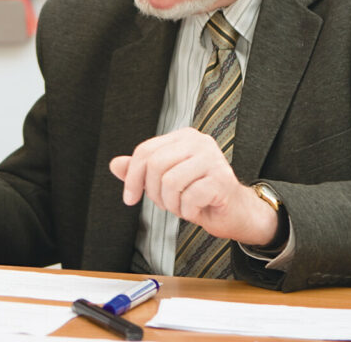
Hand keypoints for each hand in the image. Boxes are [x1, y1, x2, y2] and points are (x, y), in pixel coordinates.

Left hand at [109, 127, 277, 245]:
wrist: (235, 213)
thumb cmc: (199, 195)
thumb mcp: (164, 182)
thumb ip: (141, 172)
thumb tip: (115, 164)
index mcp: (183, 137)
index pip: (145, 151)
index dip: (132, 177)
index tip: (129, 199)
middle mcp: (198, 141)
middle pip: (155, 165)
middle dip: (153, 193)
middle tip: (165, 205)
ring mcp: (212, 158)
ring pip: (170, 182)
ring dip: (172, 204)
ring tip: (183, 206)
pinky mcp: (222, 179)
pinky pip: (189, 198)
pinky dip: (188, 211)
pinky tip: (198, 208)